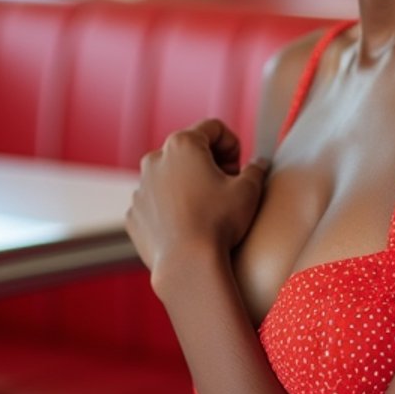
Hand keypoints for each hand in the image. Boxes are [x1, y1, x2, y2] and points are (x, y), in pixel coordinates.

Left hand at [125, 118, 268, 277]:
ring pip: (170, 176)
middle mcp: (155, 159)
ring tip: (207, 209)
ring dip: (189, 185)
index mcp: (182, 144)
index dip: (233, 144)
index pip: (213, 128)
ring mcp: (141, 187)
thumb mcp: (249, 191)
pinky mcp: (134, 213)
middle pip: (188, 150)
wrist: (188, 265)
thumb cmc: (219, 223)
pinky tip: (189, 226)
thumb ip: (256, 169)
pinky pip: (156, 203)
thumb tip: (259, 164)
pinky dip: (172, 208)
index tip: (240, 167)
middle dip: (209, 163)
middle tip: (226, 186)